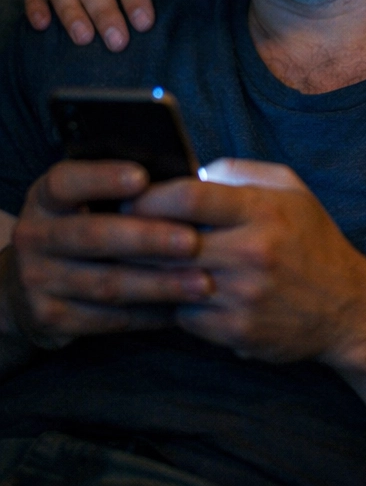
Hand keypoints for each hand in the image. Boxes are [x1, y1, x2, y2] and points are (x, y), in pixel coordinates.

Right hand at [1, 161, 210, 348]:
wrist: (31, 283)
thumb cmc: (84, 225)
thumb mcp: (87, 200)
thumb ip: (125, 191)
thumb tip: (186, 181)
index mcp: (46, 198)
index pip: (66, 182)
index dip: (102, 179)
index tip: (142, 178)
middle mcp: (34, 237)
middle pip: (94, 236)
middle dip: (148, 239)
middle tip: (192, 242)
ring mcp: (38, 280)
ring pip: (107, 283)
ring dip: (160, 284)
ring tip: (202, 283)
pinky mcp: (51, 318)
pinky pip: (108, 318)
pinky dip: (150, 314)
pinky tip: (183, 307)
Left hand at [132, 159, 365, 362]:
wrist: (347, 306)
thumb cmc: (313, 240)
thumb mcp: (292, 189)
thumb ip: (241, 171)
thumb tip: (193, 171)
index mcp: (263, 210)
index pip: (190, 195)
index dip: (149, 195)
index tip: (131, 197)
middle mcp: (252, 251)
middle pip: (168, 241)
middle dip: (136, 236)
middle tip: (119, 232)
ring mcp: (242, 295)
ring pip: (168, 281)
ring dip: (150, 272)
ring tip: (138, 262)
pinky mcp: (236, 330)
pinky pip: (183, 316)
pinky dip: (176, 304)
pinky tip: (178, 292)